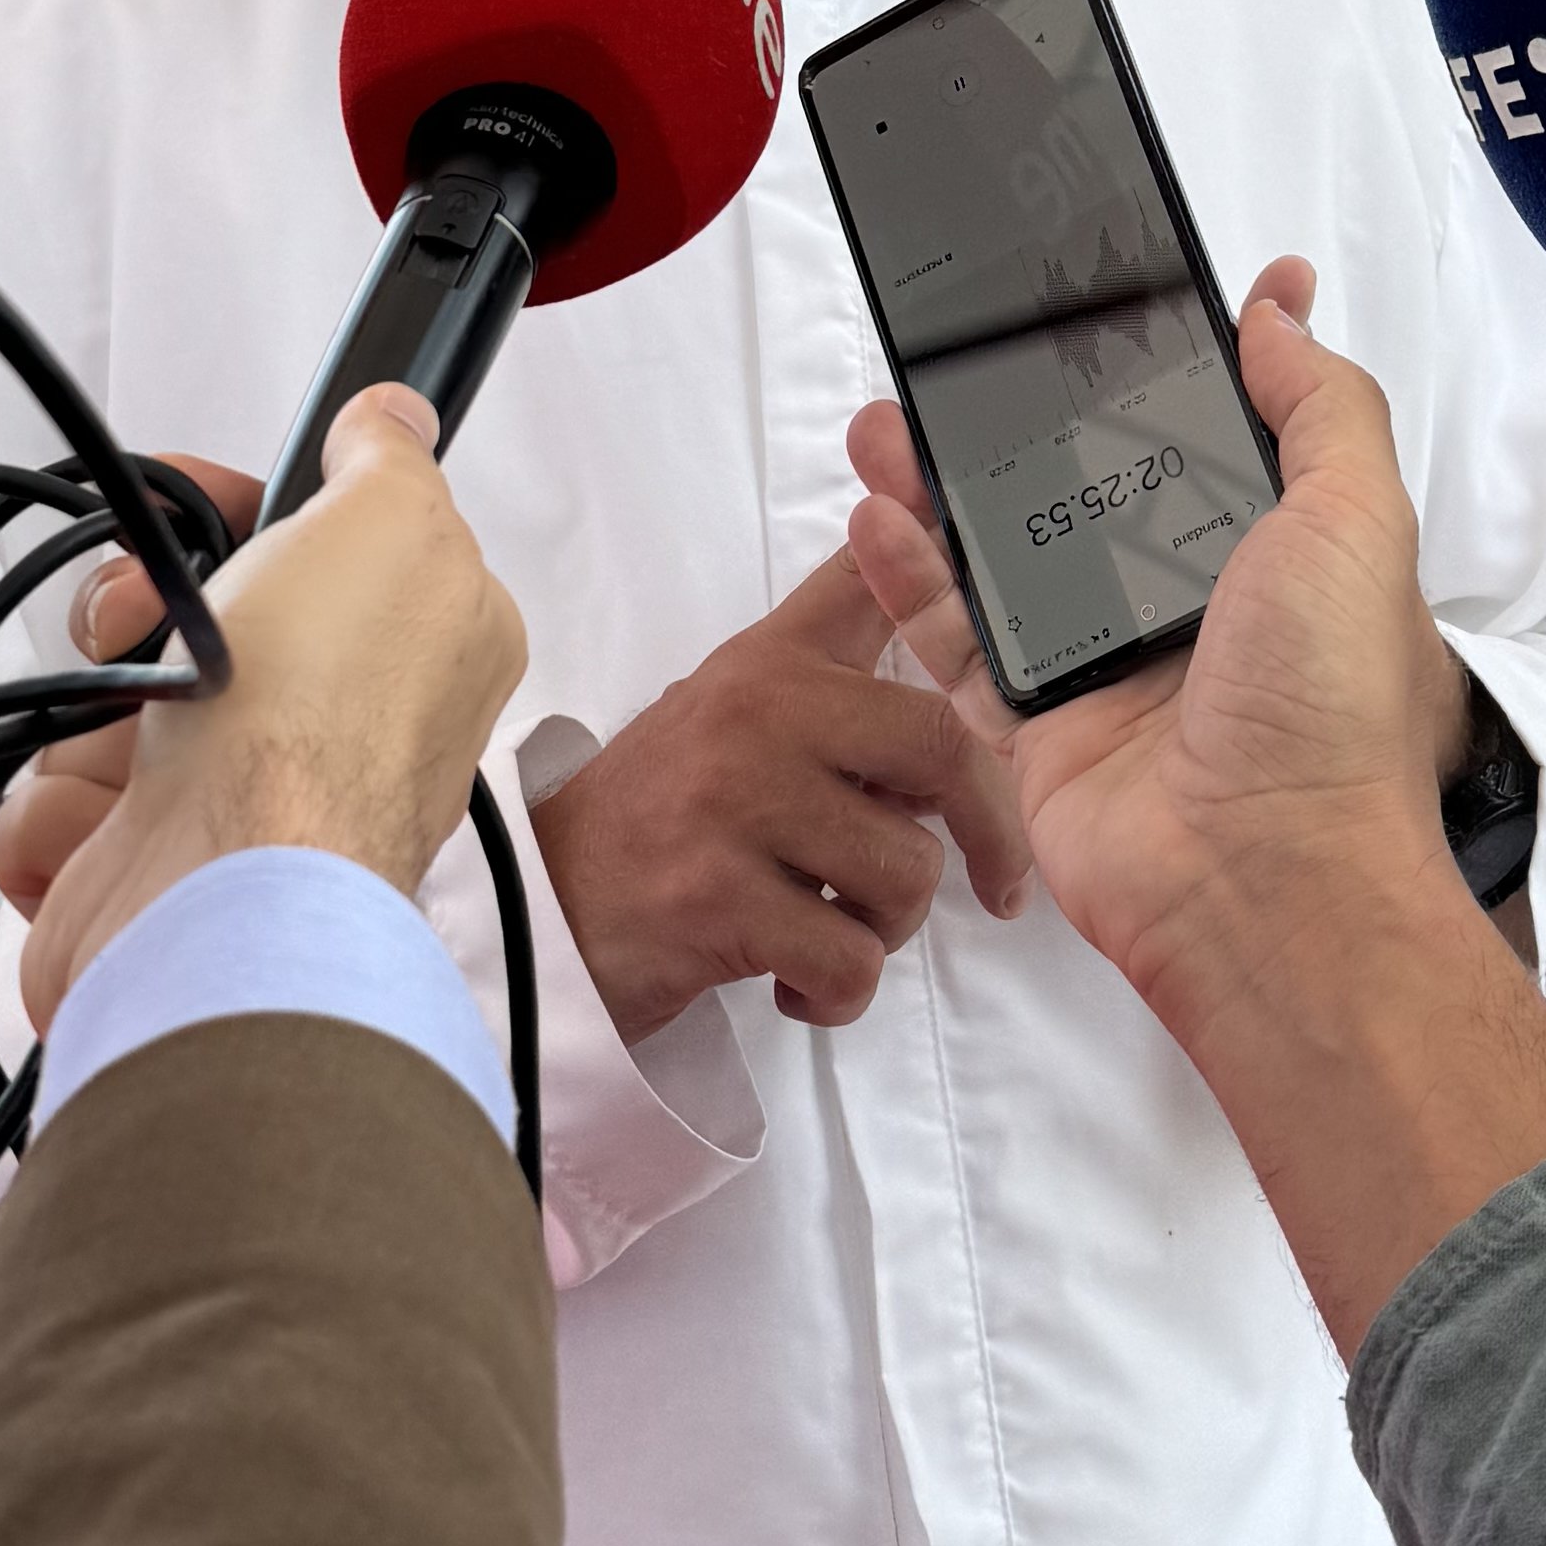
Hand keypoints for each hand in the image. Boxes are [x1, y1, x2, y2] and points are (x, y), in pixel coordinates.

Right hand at [0, 390, 526, 1030]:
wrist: (220, 906)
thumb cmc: (312, 721)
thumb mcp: (391, 523)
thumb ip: (392, 458)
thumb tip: (395, 416)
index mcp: (417, 641)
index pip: (312, 535)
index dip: (233, 507)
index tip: (186, 501)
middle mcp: (334, 724)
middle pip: (192, 616)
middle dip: (139, 609)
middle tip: (138, 622)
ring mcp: (239, 803)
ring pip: (114, 708)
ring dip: (94, 718)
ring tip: (133, 755)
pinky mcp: (150, 871)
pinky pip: (62, 801)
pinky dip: (62, 809)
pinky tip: (104, 829)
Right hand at [527, 539, 1033, 1037]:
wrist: (541, 911)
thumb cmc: (659, 819)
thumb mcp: (732, 716)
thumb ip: (833, 691)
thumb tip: (964, 705)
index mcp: (769, 663)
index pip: (870, 584)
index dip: (942, 557)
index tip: (1004, 551)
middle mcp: (758, 713)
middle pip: (942, 747)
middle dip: (986, 832)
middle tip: (992, 882)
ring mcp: (736, 804)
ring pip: (906, 874)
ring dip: (888, 929)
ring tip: (830, 927)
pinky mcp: (718, 901)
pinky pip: (850, 960)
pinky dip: (837, 994)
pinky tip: (793, 980)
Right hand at [846, 257, 1545, 1350]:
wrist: (1263, 879)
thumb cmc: (1325, 711)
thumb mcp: (1356, 521)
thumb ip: (1321, 407)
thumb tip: (1280, 310)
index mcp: (1273, 556)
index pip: (1200, 443)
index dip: (1148, 378)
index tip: (1089, 311)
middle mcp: (1188, 610)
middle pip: (1080, 494)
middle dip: (1014, 429)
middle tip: (952, 366)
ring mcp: (1106, 672)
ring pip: (1003, 560)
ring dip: (940, 490)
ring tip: (885, 422)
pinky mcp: (1038, 733)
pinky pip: (957, 649)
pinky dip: (909, 586)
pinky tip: (872, 520)